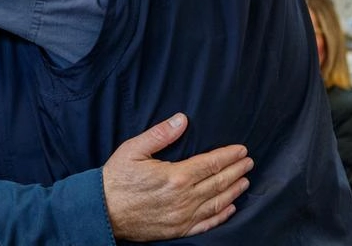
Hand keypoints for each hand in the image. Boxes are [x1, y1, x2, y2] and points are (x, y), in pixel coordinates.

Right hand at [102, 113, 252, 240]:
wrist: (102, 211)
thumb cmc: (116, 178)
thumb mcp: (133, 149)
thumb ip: (160, 134)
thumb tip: (181, 120)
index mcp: (175, 176)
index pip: (210, 164)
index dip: (228, 156)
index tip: (241, 149)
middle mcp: (184, 198)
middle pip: (218, 183)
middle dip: (236, 171)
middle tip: (248, 162)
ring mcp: (182, 216)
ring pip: (217, 203)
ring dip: (234, 191)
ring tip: (245, 181)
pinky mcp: (178, 230)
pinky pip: (206, 223)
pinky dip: (222, 216)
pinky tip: (230, 208)